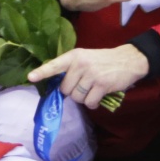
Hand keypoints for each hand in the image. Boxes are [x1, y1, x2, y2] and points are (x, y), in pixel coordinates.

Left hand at [28, 44, 149, 107]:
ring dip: (84, 98)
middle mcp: (80, 64)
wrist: (129, 59)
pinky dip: (93, 103)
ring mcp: (91, 74)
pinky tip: (99, 96)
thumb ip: (72, 69)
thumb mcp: (86, 58)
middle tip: (85, 85)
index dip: (42, 72)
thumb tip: (59, 88)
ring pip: (76, 97)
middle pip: (65, 89)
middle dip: (73, 92)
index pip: (55, 65)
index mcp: (74, 56)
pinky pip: (89, 102)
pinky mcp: (101, 84)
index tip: (30, 77)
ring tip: (93, 89)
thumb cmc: (104, 61)